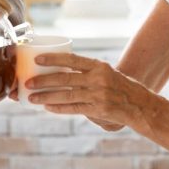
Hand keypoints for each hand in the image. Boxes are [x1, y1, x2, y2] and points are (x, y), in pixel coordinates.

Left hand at [25, 52, 151, 131]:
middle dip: (44, 81)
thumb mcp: (106, 72)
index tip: (37, 59)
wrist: (139, 105)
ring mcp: (98, 95)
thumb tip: (59, 70)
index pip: (72, 59)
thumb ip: (87, 71)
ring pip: (66, 95)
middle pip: (65, 78)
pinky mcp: (97, 110)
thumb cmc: (119, 86)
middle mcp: (98, 79)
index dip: (53, 59)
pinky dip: (59, 108)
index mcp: (99, 66)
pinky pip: (74, 108)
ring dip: (46, 97)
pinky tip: (48, 108)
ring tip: (32, 98)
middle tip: (28, 83)